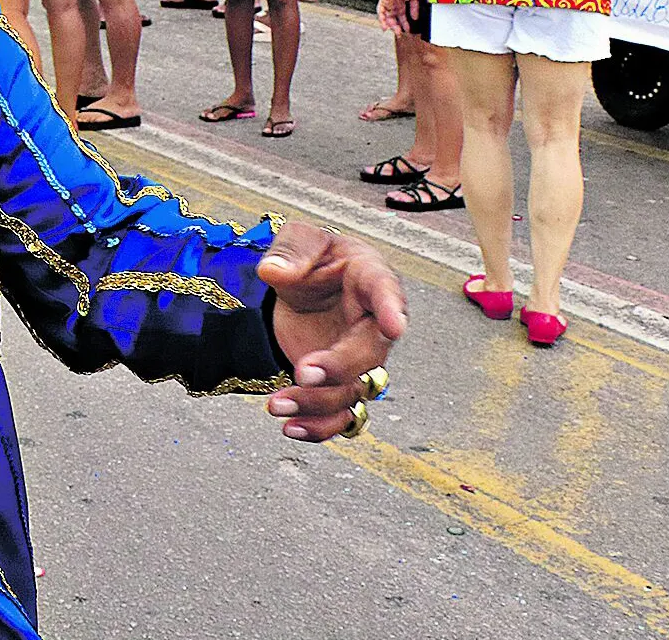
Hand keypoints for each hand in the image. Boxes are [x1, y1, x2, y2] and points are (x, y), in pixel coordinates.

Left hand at [259, 223, 407, 441]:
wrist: (301, 287)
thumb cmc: (312, 258)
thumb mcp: (299, 239)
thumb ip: (289, 251)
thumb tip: (274, 271)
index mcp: (369, 278)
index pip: (385, 290)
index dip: (391, 308)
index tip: (394, 326)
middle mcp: (372, 324)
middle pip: (370, 353)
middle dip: (339, 367)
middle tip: (303, 371)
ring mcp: (358, 358)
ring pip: (354, 391)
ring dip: (319, 404)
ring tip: (277, 404)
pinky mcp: (340, 382)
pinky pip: (342, 414)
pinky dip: (320, 426)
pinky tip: (292, 427)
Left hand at [375, 0, 420, 32]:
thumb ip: (414, 8)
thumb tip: (415, 17)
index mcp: (400, 0)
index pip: (401, 14)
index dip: (404, 22)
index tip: (407, 29)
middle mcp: (393, 2)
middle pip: (393, 17)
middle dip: (397, 26)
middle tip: (400, 33)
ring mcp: (387, 2)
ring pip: (387, 16)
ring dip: (391, 25)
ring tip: (396, 32)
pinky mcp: (383, 0)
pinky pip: (381, 12)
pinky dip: (382, 20)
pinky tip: (385, 27)